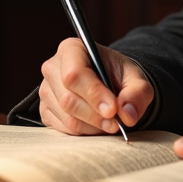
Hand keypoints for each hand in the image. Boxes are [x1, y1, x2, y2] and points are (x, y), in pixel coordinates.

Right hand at [39, 38, 153, 135]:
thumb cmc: (120, 76)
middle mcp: (53, 68)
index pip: (75, 74)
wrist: (110, 83)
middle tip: (116, 123)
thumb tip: (128, 114)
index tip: (112, 110)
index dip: (94, 94)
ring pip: (67, 117)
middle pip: (69, 99)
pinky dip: (84, 132)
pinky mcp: (45, 110)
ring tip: (110, 123)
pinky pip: (63, 129)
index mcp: (72, 49)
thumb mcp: (136, 79)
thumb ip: (137, 93)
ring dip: (93, 126)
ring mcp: (46, 90)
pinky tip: (96, 125)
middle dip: (96, 116)